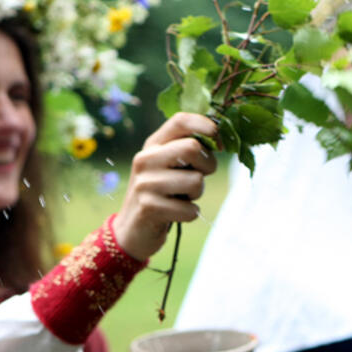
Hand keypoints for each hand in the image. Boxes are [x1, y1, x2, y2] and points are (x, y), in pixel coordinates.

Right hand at [112, 112, 217, 260]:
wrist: (132, 230)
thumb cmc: (162, 193)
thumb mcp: (169, 165)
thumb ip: (188, 149)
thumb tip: (220, 139)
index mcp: (153, 144)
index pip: (180, 120)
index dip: (205, 124)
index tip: (218, 139)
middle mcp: (145, 159)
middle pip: (192, 147)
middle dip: (207, 165)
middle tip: (200, 176)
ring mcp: (145, 183)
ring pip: (196, 181)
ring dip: (197, 194)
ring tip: (182, 198)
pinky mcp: (149, 208)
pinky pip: (190, 209)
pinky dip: (190, 214)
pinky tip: (176, 214)